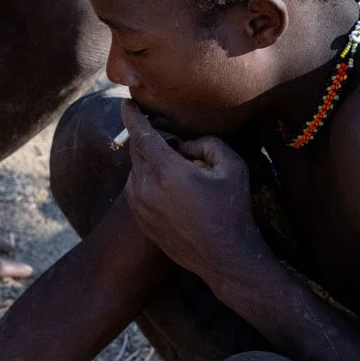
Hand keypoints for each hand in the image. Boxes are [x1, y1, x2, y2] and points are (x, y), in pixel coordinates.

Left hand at [121, 100, 259, 283]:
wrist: (225, 258)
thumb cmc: (232, 210)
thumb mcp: (232, 166)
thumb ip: (207, 143)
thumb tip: (184, 144)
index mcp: (166, 171)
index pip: (140, 134)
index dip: (132, 115)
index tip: (127, 102)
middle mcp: (145, 187)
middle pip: (136, 150)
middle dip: (147, 139)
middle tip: (168, 138)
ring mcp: (138, 206)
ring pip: (135, 170)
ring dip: (149, 162)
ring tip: (176, 169)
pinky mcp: (139, 220)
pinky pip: (136, 190)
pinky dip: (147, 181)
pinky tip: (170, 189)